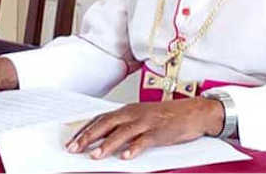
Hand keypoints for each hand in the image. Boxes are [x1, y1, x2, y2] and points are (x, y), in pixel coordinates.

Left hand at [65, 97, 223, 159]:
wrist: (194, 111)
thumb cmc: (168, 116)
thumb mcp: (143, 117)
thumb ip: (125, 125)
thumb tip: (103, 139)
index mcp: (129, 110)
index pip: (102, 118)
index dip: (85, 129)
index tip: (71, 140)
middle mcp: (135, 113)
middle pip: (107, 123)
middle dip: (89, 136)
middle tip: (74, 148)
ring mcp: (148, 122)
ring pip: (123, 132)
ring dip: (107, 144)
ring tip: (95, 155)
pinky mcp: (161, 131)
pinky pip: (145, 140)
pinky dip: (135, 148)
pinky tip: (126, 157)